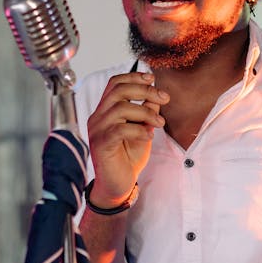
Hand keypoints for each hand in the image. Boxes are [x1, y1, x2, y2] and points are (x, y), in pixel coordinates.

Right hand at [85, 72, 166, 206]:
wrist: (118, 185)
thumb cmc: (128, 157)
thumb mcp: (142, 130)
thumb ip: (147, 112)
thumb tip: (157, 94)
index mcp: (105, 111)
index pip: (115, 83)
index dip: (134, 76)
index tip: (153, 78)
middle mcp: (97, 117)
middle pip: (118, 90)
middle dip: (144, 90)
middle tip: (164, 99)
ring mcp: (97, 130)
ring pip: (120, 107)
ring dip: (145, 112)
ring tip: (159, 123)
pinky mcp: (101, 144)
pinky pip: (120, 129)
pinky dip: (138, 129)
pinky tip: (149, 135)